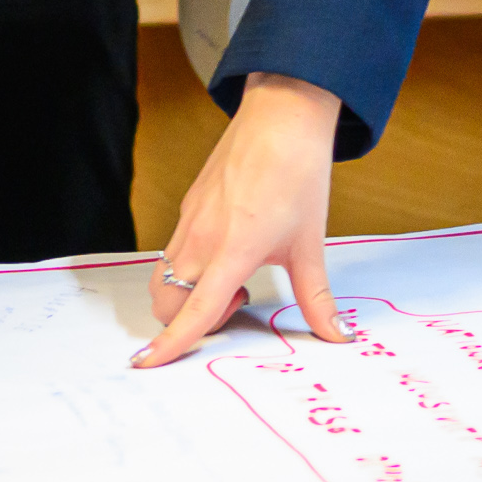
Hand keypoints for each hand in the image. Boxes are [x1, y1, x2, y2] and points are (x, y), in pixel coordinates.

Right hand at [134, 74, 352, 367]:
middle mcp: (202, 237)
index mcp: (234, 250)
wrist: (282, 116)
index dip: (170, 343)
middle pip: (167, 301)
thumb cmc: (298, 174)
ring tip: (233, 277)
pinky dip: (189, 268)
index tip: (145, 365)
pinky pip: (173, 251)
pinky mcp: (188, 206)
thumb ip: (317, 297)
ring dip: (186, 294)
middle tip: (238, 300)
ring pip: (165, 277)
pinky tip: (227, 250)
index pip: (195, 310)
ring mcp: (190, 219)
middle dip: (187, 320)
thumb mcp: (310, 243)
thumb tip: (337, 336)